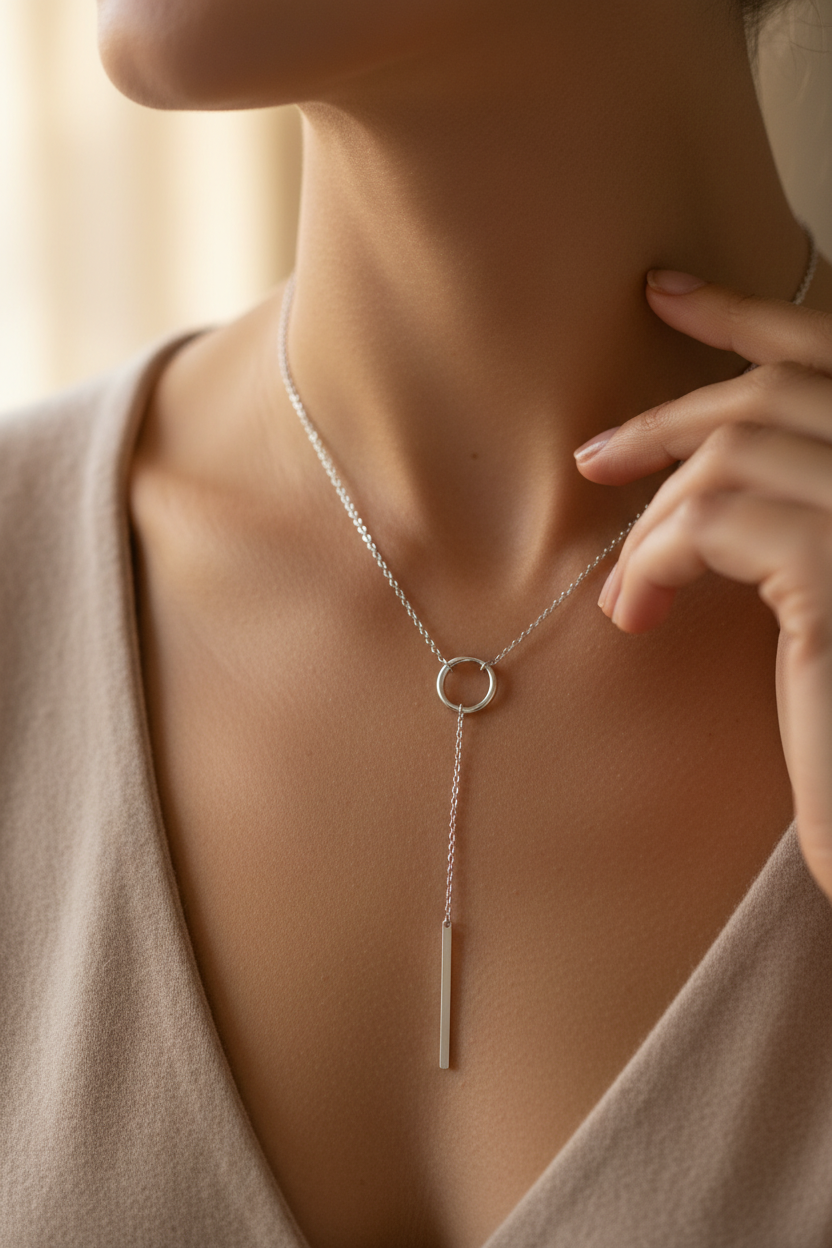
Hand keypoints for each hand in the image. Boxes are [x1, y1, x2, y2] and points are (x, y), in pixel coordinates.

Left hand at [574, 270, 831, 899]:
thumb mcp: (826, 578)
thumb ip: (795, 503)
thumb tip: (697, 468)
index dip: (749, 314)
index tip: (663, 294)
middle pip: (773, 396)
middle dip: (667, 419)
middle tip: (592, 458)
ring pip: (732, 457)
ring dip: (656, 518)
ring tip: (625, 588)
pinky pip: (712, 521)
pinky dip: (656, 558)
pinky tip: (639, 612)